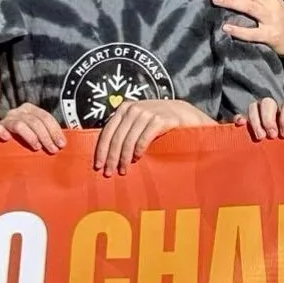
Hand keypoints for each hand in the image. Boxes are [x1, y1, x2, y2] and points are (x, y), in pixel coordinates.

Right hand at [0, 103, 64, 153]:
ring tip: (37, 148)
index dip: (55, 130)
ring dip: (31, 136)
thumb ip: (48, 135)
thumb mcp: (38, 135)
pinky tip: (7, 138)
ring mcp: (5, 119)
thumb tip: (64, 144)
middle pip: (35, 121)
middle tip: (52, 150)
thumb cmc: (23, 141)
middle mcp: (17, 112)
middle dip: (46, 136)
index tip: (62, 145)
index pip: (45, 117)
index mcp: (30, 110)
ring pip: (19, 124)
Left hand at [93, 98, 208, 176]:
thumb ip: (125, 131)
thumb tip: (106, 153)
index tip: (98, 166)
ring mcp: (147, 113)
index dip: (101, 150)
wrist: (185, 114)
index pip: (107, 131)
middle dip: (111, 157)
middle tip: (108, 173)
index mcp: (124, 109)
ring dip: (124, 158)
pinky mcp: (160, 119)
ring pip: (128, 140)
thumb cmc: (159, 123)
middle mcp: (134, 109)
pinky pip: (144, 138)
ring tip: (123, 170)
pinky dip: (138, 150)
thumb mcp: (138, 123)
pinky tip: (137, 159)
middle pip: (116, 137)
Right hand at [237, 98, 283, 141]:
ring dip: (255, 121)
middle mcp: (273, 113)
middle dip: (268, 119)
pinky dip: (240, 119)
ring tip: (260, 138)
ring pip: (253, 107)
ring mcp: (258, 117)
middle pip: (268, 102)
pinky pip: (240, 116)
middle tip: (271, 136)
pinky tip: (241, 126)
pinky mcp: (246, 126)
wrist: (281, 167)